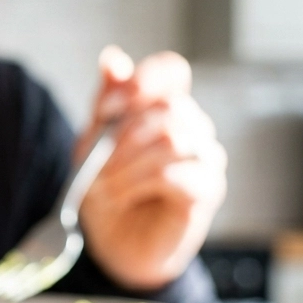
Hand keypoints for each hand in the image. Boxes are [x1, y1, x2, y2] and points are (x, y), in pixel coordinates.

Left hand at [75, 45, 226, 290]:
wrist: (116, 244)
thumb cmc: (108, 191)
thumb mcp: (94, 143)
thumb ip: (106, 103)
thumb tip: (112, 58)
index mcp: (165, 106)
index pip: (170, 70)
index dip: (140, 82)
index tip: (106, 108)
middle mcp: (192, 126)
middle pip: (169, 106)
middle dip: (122, 134)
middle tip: (95, 163)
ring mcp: (205, 157)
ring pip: (174, 139)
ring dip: (127, 163)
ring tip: (104, 185)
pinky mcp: (208, 190)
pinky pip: (177, 174)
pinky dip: (139, 184)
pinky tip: (121, 197)